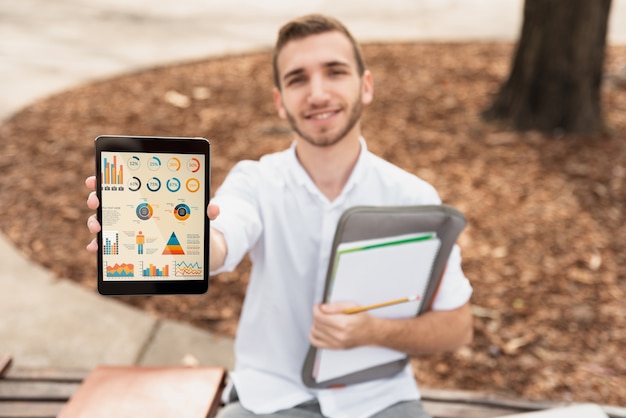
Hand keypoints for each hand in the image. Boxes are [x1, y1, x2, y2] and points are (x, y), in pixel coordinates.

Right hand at [84, 175, 221, 251]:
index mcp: (148, 197)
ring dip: (96, 222)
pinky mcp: (130, 246)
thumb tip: (214, 209)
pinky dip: (100, 246)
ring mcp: (130, 227)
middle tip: (96, 200)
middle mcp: (134, 210)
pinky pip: (111, 245)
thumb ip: (207, 211)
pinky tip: (95, 249)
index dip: (106, 178)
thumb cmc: (196, 226)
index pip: (124, 183)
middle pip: (109, 200)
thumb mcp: (201, 217)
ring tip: (98, 226)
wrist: (198, 250)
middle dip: (98, 199)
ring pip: (106, 222)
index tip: (96, 179)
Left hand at [308, 302, 374, 349]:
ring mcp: (336, 343)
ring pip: (314, 333)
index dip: (316, 309)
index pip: (320, 316)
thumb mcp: (353, 306)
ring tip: (321, 319)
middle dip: (316, 315)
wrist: (372, 333)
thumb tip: (323, 307)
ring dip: (315, 324)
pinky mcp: (335, 347)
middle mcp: (339, 335)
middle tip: (321, 310)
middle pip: (316, 324)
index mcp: (343, 324)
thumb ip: (337, 306)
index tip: (318, 306)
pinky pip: (316, 343)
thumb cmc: (364, 320)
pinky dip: (313, 336)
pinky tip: (318, 329)